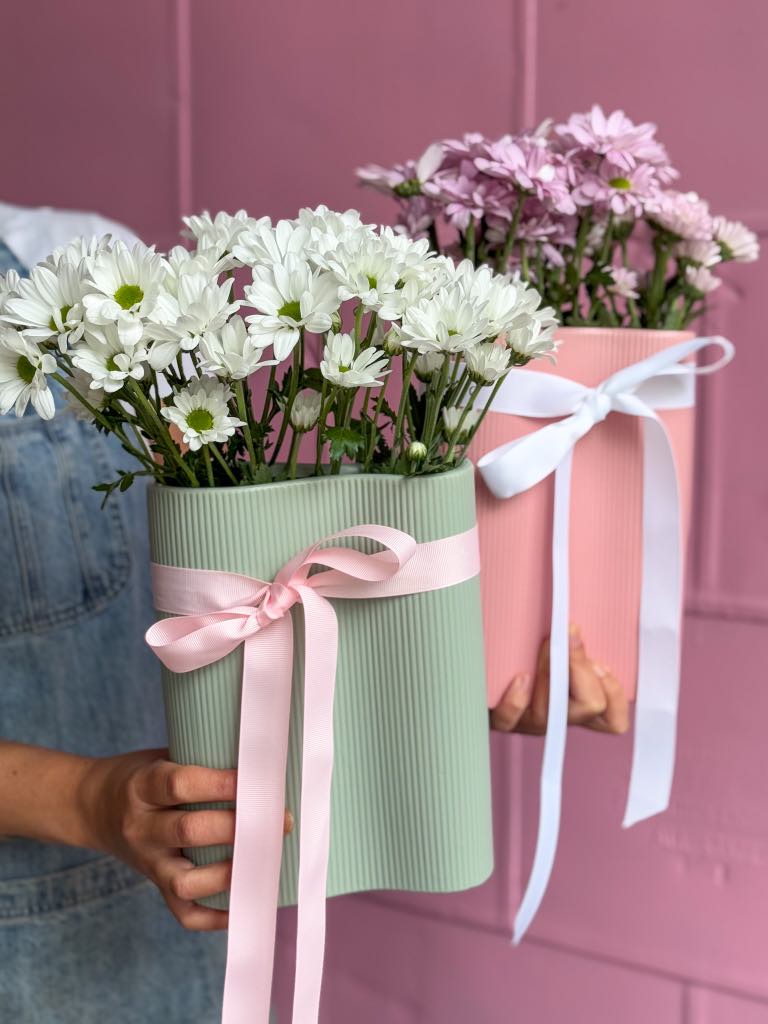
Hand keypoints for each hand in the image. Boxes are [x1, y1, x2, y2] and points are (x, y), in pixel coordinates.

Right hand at [80, 749, 292, 930]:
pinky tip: (243, 904)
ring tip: (264, 861)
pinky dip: (214, 915)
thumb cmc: (141, 776)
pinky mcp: (155, 885)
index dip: (221, 783)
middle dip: (238, 827)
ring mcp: (147, 862)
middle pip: (189, 831)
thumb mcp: (160, 757)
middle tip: (280, 820)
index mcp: (142, 786)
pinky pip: (183, 913)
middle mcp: (141, 827)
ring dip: (229, 874)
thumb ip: (201, 762)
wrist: (91, 806)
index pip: (180, 785)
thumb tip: (261, 763)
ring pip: (186, 881)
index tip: (257, 780)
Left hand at [490, 625, 629, 735]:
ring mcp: (529, 722)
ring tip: (543, 648)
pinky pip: (510, 719)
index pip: (613, 719)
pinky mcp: (501, 720)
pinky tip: (519, 676)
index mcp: (579, 705)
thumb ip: (577, 643)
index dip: (612, 690)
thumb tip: (577, 627)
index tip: (598, 661)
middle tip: (568, 643)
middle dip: (583, 670)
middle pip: (590, 709)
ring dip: (550, 673)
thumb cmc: (526, 653)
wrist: (482, 667)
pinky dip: (516, 699)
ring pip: (550, 712)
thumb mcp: (560, 646)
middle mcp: (558, 718)